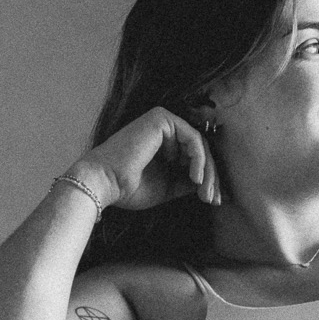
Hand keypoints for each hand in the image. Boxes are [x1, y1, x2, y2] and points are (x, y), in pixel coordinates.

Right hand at [69, 108, 220, 212]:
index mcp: (163, 144)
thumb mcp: (168, 187)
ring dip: (207, 171)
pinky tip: (196, 178)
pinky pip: (193, 139)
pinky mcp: (161, 119)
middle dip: (210, 177)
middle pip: (200, 151)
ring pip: (200, 146)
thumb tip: (210, 184)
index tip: (212, 200)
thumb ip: (187, 181)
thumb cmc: (128, 188)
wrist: (104, 183)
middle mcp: (163, 129)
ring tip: (205, 193)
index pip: (195, 158)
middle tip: (214, 199)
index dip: (207, 179)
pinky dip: (199, 160)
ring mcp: (162, 121)